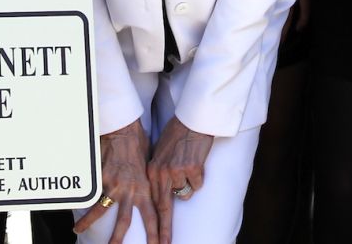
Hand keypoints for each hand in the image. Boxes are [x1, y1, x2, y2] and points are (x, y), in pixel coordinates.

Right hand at [73, 119, 155, 243]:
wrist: (123, 130)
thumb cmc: (137, 144)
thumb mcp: (148, 167)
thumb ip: (146, 184)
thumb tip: (149, 194)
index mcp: (144, 188)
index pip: (153, 216)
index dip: (156, 233)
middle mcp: (129, 190)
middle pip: (125, 222)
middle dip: (118, 239)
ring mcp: (113, 185)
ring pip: (100, 210)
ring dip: (89, 222)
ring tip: (79, 230)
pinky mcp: (101, 177)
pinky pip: (90, 192)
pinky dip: (81, 199)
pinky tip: (73, 205)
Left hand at [148, 116, 213, 243]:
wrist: (192, 120)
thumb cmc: (177, 134)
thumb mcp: (160, 154)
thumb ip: (159, 173)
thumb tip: (163, 191)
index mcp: (152, 171)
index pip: (153, 203)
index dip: (154, 223)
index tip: (155, 240)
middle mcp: (161, 173)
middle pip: (164, 208)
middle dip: (164, 229)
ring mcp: (176, 172)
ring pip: (185, 194)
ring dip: (189, 184)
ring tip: (189, 165)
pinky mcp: (192, 169)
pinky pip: (197, 184)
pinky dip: (199, 176)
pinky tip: (196, 162)